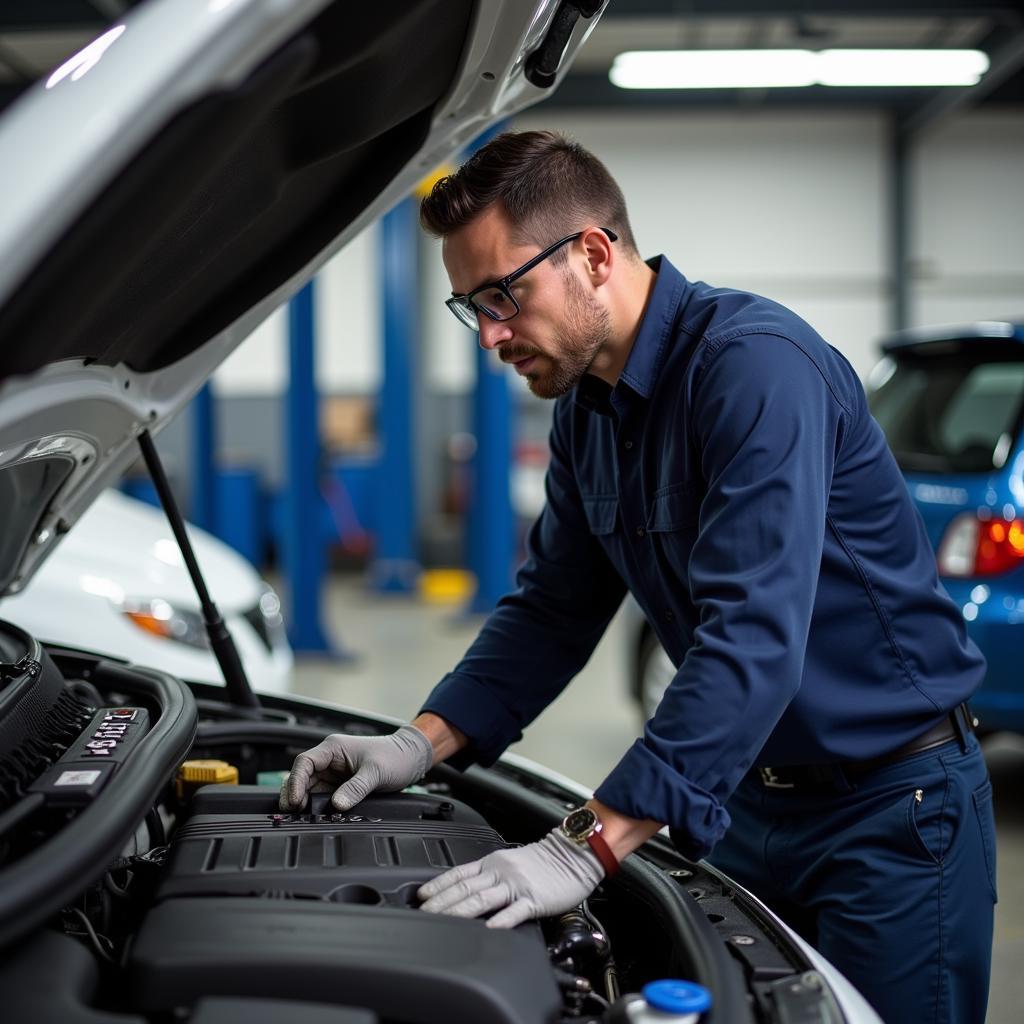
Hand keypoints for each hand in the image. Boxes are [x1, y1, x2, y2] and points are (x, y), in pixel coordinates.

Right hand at [279, 725, 433, 810]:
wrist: (411, 759)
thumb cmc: (395, 756)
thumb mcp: (376, 772)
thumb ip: (356, 788)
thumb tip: (337, 805)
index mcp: (333, 748)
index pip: (304, 763)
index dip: (296, 782)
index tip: (295, 801)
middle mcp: (330, 760)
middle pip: (301, 777)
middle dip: (294, 795)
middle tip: (293, 814)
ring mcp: (334, 773)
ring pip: (309, 788)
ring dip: (304, 802)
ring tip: (303, 818)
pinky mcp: (340, 785)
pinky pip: (322, 796)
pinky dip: (317, 806)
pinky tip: (316, 816)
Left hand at [417, 828, 603, 928]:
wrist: (574, 854)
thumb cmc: (546, 861)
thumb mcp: (511, 862)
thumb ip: (491, 876)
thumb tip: (469, 892)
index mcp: (493, 863)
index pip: (458, 873)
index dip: (438, 885)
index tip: (421, 897)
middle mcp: (500, 872)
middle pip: (464, 887)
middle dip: (440, 902)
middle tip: (422, 914)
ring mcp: (516, 885)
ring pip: (481, 898)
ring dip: (459, 911)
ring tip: (442, 922)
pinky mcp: (534, 899)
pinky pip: (513, 911)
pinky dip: (499, 921)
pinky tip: (487, 930)